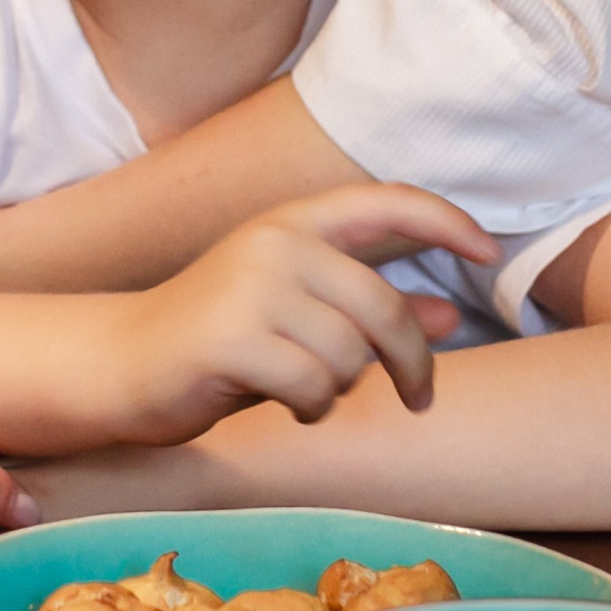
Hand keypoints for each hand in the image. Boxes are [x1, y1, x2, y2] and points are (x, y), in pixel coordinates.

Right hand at [108, 184, 488, 445]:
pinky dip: (311, 408)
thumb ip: (366, 310)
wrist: (122, 363)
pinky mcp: (230, 338)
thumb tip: (447, 318)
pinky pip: (314, 387)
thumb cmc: (219, 341)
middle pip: (382, 307)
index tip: (489, 251)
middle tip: (419, 398)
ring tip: (307, 391)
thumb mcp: (298, 315)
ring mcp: (249, 287)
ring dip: (341, 390)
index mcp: (291, 222)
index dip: (446, 221)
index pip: (384, 202)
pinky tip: (287, 405)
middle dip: (413, 363)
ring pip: (350, 356)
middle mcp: (273, 243)